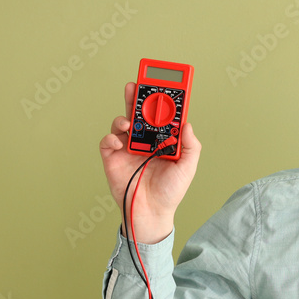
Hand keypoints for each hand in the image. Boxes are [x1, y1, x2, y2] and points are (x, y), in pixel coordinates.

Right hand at [99, 82, 201, 243]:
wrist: (151, 213)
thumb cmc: (170, 192)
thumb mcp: (187, 168)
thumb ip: (191, 146)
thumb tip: (187, 124)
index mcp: (162, 140)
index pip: (161, 115)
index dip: (161, 100)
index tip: (163, 85)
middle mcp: (144, 140)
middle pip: (138, 112)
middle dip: (136, 97)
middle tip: (137, 85)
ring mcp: (127, 148)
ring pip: (121, 123)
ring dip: (124, 117)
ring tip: (129, 121)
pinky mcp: (113, 158)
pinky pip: (108, 141)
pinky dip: (111, 137)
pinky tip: (120, 141)